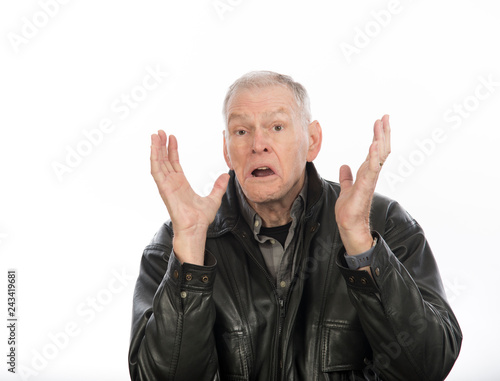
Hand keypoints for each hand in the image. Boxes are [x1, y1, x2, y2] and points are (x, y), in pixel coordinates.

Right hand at [150, 131, 229, 264]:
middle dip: (162, 145)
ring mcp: (166, 186)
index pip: (174, 163)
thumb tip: (226, 176)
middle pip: (164, 160)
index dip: (172, 150)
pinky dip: (154, 160)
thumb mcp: (214, 198)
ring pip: (158, 163)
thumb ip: (218, 186)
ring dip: (156, 149)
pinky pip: (157, 172)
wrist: (196, 229)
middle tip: (160, 131)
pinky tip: (153, 149)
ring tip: (155, 135)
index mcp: (181, 184)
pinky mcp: (164, 189)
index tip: (172, 137)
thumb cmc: (200, 219)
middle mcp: (172, 183)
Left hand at [335, 115, 390, 255]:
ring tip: (381, 125)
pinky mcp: (365, 187)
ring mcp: (370, 180)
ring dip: (380, 140)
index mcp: (367, 173)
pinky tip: (373, 145)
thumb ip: (347, 177)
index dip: (378, 136)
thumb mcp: (347, 188)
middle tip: (385, 117)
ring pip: (378, 157)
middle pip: (381, 150)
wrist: (349, 225)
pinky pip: (371, 169)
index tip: (380, 121)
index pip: (375, 150)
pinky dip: (372, 157)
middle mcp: (371, 174)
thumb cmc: (350, 209)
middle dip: (383, 133)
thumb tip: (344, 166)